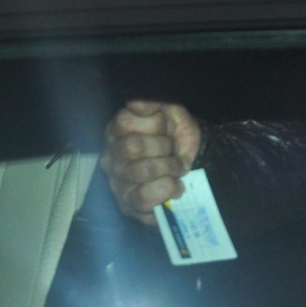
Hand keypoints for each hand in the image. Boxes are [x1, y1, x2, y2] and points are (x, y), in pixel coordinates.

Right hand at [100, 100, 201, 225]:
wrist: (194, 164)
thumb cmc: (177, 137)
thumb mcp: (172, 113)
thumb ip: (155, 103)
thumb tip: (138, 102)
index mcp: (117, 131)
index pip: (124, 122)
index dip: (155, 124)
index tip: (169, 127)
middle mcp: (111, 156)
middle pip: (133, 146)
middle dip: (165, 146)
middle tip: (175, 149)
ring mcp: (117, 182)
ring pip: (141, 171)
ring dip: (170, 167)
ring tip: (178, 168)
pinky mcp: (128, 204)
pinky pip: (144, 197)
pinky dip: (167, 189)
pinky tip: (176, 186)